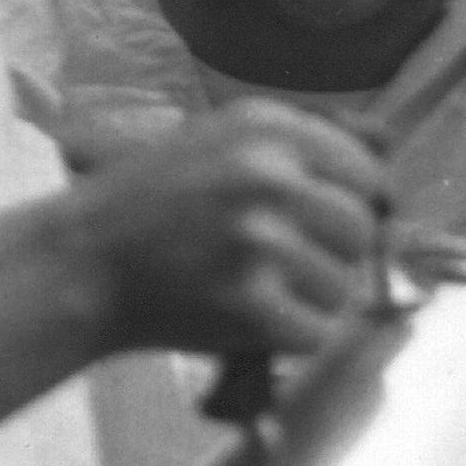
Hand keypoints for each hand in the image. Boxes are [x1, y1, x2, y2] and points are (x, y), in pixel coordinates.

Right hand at [64, 100, 395, 375]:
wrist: (78, 262)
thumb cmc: (151, 204)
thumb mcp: (220, 142)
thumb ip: (300, 146)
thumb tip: (387, 147)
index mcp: (268, 127)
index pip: (365, 174)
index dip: (346, 206)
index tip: (314, 223)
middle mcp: (270, 175)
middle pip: (361, 232)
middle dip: (329, 256)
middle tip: (275, 264)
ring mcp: (260, 239)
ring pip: (343, 288)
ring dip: (307, 301)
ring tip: (249, 288)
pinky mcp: (250, 301)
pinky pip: (316, 334)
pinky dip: (286, 338)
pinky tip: (242, 318)